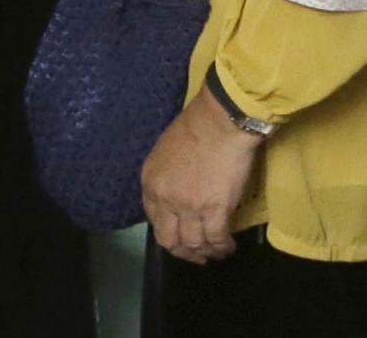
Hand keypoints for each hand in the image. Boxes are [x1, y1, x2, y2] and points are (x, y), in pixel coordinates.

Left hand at [143, 83, 265, 263]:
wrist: (218, 124)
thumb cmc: (194, 129)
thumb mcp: (165, 153)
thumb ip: (165, 178)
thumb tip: (175, 195)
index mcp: (150, 182)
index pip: (153, 219)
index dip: (168, 232)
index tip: (180, 236)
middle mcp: (165, 198)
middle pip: (169, 239)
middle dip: (183, 252)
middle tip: (197, 255)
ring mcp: (189, 206)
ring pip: (194, 244)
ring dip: (206, 252)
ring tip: (217, 251)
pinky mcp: (215, 210)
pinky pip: (216, 239)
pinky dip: (222, 247)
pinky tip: (229, 246)